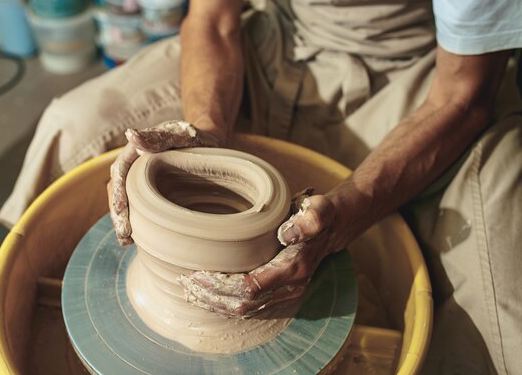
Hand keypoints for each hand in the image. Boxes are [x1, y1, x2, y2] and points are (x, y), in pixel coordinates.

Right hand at [107, 120, 222, 245]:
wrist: (206, 143)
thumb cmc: (194, 137)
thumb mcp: (180, 134)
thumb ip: (157, 136)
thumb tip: (130, 135)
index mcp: (136, 150)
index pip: (121, 171)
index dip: (118, 191)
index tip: (121, 210)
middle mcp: (133, 165)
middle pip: (118, 189)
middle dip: (118, 212)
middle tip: (123, 234)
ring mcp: (139, 179)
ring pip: (125, 200)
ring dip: (122, 220)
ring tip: (125, 240)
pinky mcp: (148, 191)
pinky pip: (136, 206)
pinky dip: (134, 221)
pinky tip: (134, 239)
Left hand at [178, 193, 343, 317]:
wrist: (335, 228)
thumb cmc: (321, 215)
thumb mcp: (319, 209)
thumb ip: (310, 219)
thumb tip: (288, 233)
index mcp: (294, 268)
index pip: (251, 287)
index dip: (222, 285)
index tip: (198, 274)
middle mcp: (290, 288)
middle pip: (244, 305)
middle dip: (213, 298)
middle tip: (186, 284)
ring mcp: (285, 295)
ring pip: (245, 311)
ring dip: (217, 304)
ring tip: (191, 292)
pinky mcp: (280, 295)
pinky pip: (250, 309)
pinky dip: (227, 305)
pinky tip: (210, 297)